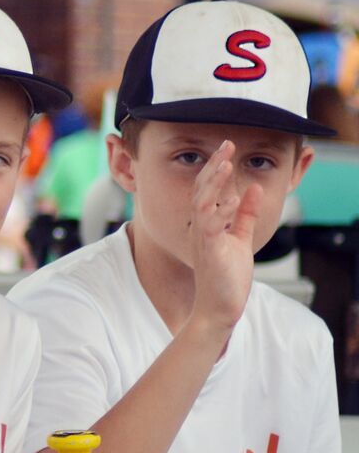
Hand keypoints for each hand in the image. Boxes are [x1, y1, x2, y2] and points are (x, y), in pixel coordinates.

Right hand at [187, 142, 261, 332]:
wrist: (218, 307)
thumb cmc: (226, 277)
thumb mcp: (240, 238)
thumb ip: (245, 214)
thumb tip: (252, 189)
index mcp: (205, 223)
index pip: (207, 189)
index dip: (216, 168)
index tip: (226, 148)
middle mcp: (199, 227)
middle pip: (202, 189)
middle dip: (214, 166)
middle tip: (225, 145)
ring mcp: (202, 238)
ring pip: (202, 203)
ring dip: (214, 184)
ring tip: (225, 165)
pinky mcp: (209, 251)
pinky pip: (211, 227)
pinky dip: (223, 212)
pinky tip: (235, 200)